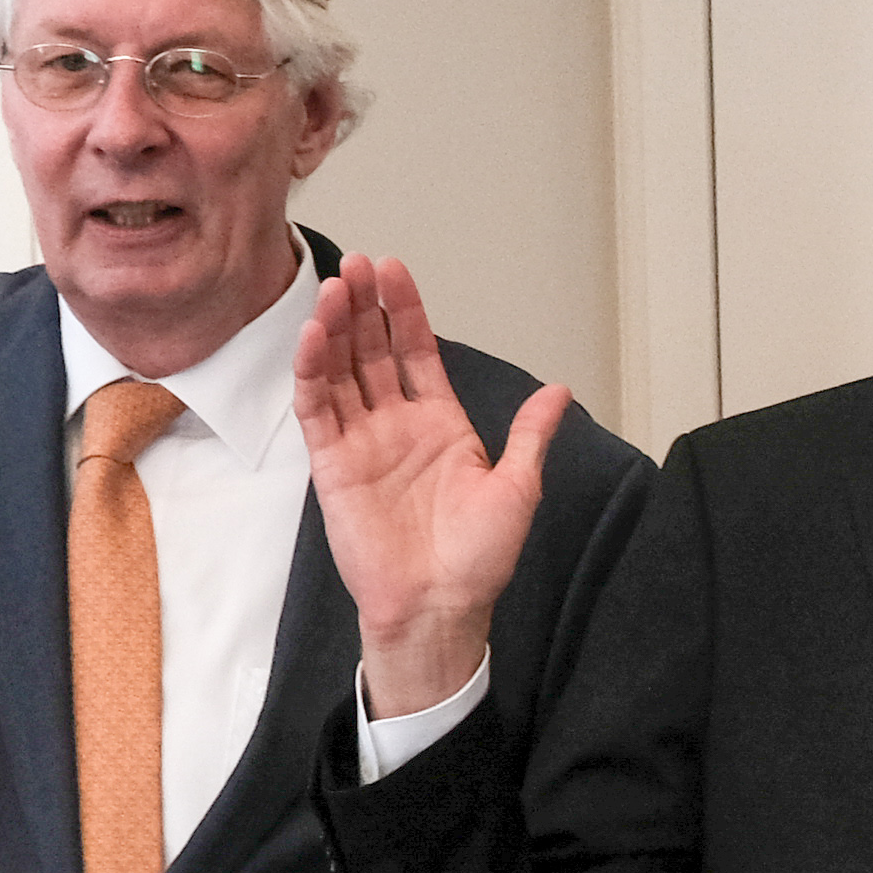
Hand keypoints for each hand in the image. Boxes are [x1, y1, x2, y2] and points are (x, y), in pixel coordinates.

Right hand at [295, 258, 569, 714]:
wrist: (440, 607)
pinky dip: (312, 372)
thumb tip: (560, 393)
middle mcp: (397, 426)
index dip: (405, 311)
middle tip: (356, 264)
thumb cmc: (478, 559)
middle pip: (374, 351)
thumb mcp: (518, 488)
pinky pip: (318, 410)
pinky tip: (313, 337)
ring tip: (332, 287)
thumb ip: (530, 436)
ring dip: (335, 328)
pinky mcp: (332, 466)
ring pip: (341, 371)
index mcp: (441, 424)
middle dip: (364, 307)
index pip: (418, 352)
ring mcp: (362, 442)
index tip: (395, 271)